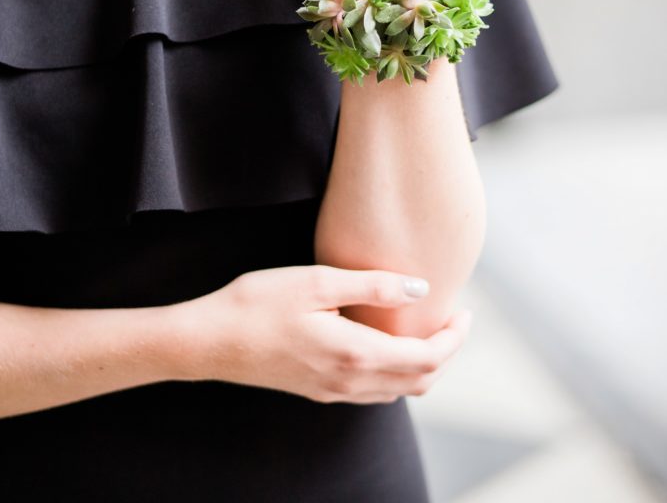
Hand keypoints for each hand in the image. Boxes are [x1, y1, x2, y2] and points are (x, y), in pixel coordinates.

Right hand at [168, 264, 472, 404]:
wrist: (208, 341)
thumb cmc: (258, 303)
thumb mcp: (317, 282)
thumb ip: (373, 287)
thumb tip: (422, 289)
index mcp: (356, 355)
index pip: (428, 359)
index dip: (455, 338)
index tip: (465, 311)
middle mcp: (350, 382)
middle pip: (419, 381)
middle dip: (446, 353)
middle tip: (453, 319)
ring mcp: (333, 391)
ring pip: (397, 391)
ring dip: (422, 365)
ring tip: (426, 328)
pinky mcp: (318, 391)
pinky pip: (373, 392)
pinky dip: (395, 372)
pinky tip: (386, 343)